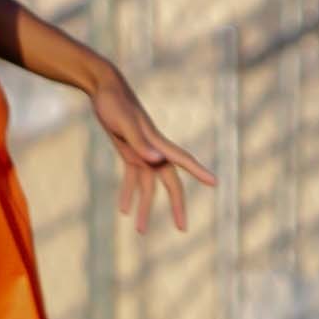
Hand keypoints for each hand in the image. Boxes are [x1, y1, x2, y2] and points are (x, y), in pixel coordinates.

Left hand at [92, 73, 214, 233]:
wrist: (103, 87)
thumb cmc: (114, 102)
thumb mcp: (124, 122)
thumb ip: (139, 143)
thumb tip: (156, 161)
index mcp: (157, 143)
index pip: (182, 160)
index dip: (199, 172)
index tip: (215, 183)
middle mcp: (154, 150)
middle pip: (169, 182)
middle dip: (176, 205)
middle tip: (182, 228)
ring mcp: (142, 152)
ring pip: (148, 186)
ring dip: (144, 207)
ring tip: (140, 231)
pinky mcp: (129, 152)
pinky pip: (132, 177)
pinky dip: (128, 192)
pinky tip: (123, 209)